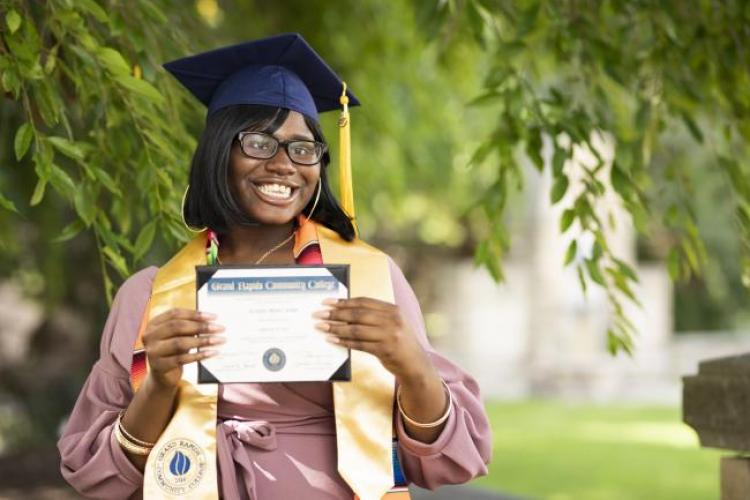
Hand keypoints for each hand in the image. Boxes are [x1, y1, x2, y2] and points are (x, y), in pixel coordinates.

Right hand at [142, 308, 224, 388]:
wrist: (163, 376)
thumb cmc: (174, 351)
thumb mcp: (179, 336)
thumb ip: (189, 327)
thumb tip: (212, 321)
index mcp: (153, 324)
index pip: (175, 314)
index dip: (195, 314)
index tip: (214, 317)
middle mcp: (149, 336)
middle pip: (177, 327)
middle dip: (201, 326)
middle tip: (220, 328)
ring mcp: (153, 352)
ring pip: (180, 342)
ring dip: (203, 341)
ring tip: (219, 340)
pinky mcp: (159, 366)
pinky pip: (182, 359)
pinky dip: (199, 355)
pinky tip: (212, 353)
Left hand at [312, 297, 430, 381]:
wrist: (416, 365)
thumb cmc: (399, 343)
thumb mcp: (391, 325)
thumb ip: (374, 317)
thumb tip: (344, 312)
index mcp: (392, 310)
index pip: (364, 302)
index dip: (344, 301)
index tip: (327, 302)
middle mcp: (392, 320)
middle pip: (358, 314)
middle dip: (336, 314)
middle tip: (318, 314)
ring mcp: (390, 335)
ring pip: (357, 329)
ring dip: (336, 328)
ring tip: (321, 327)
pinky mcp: (385, 350)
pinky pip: (360, 344)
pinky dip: (345, 342)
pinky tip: (332, 340)